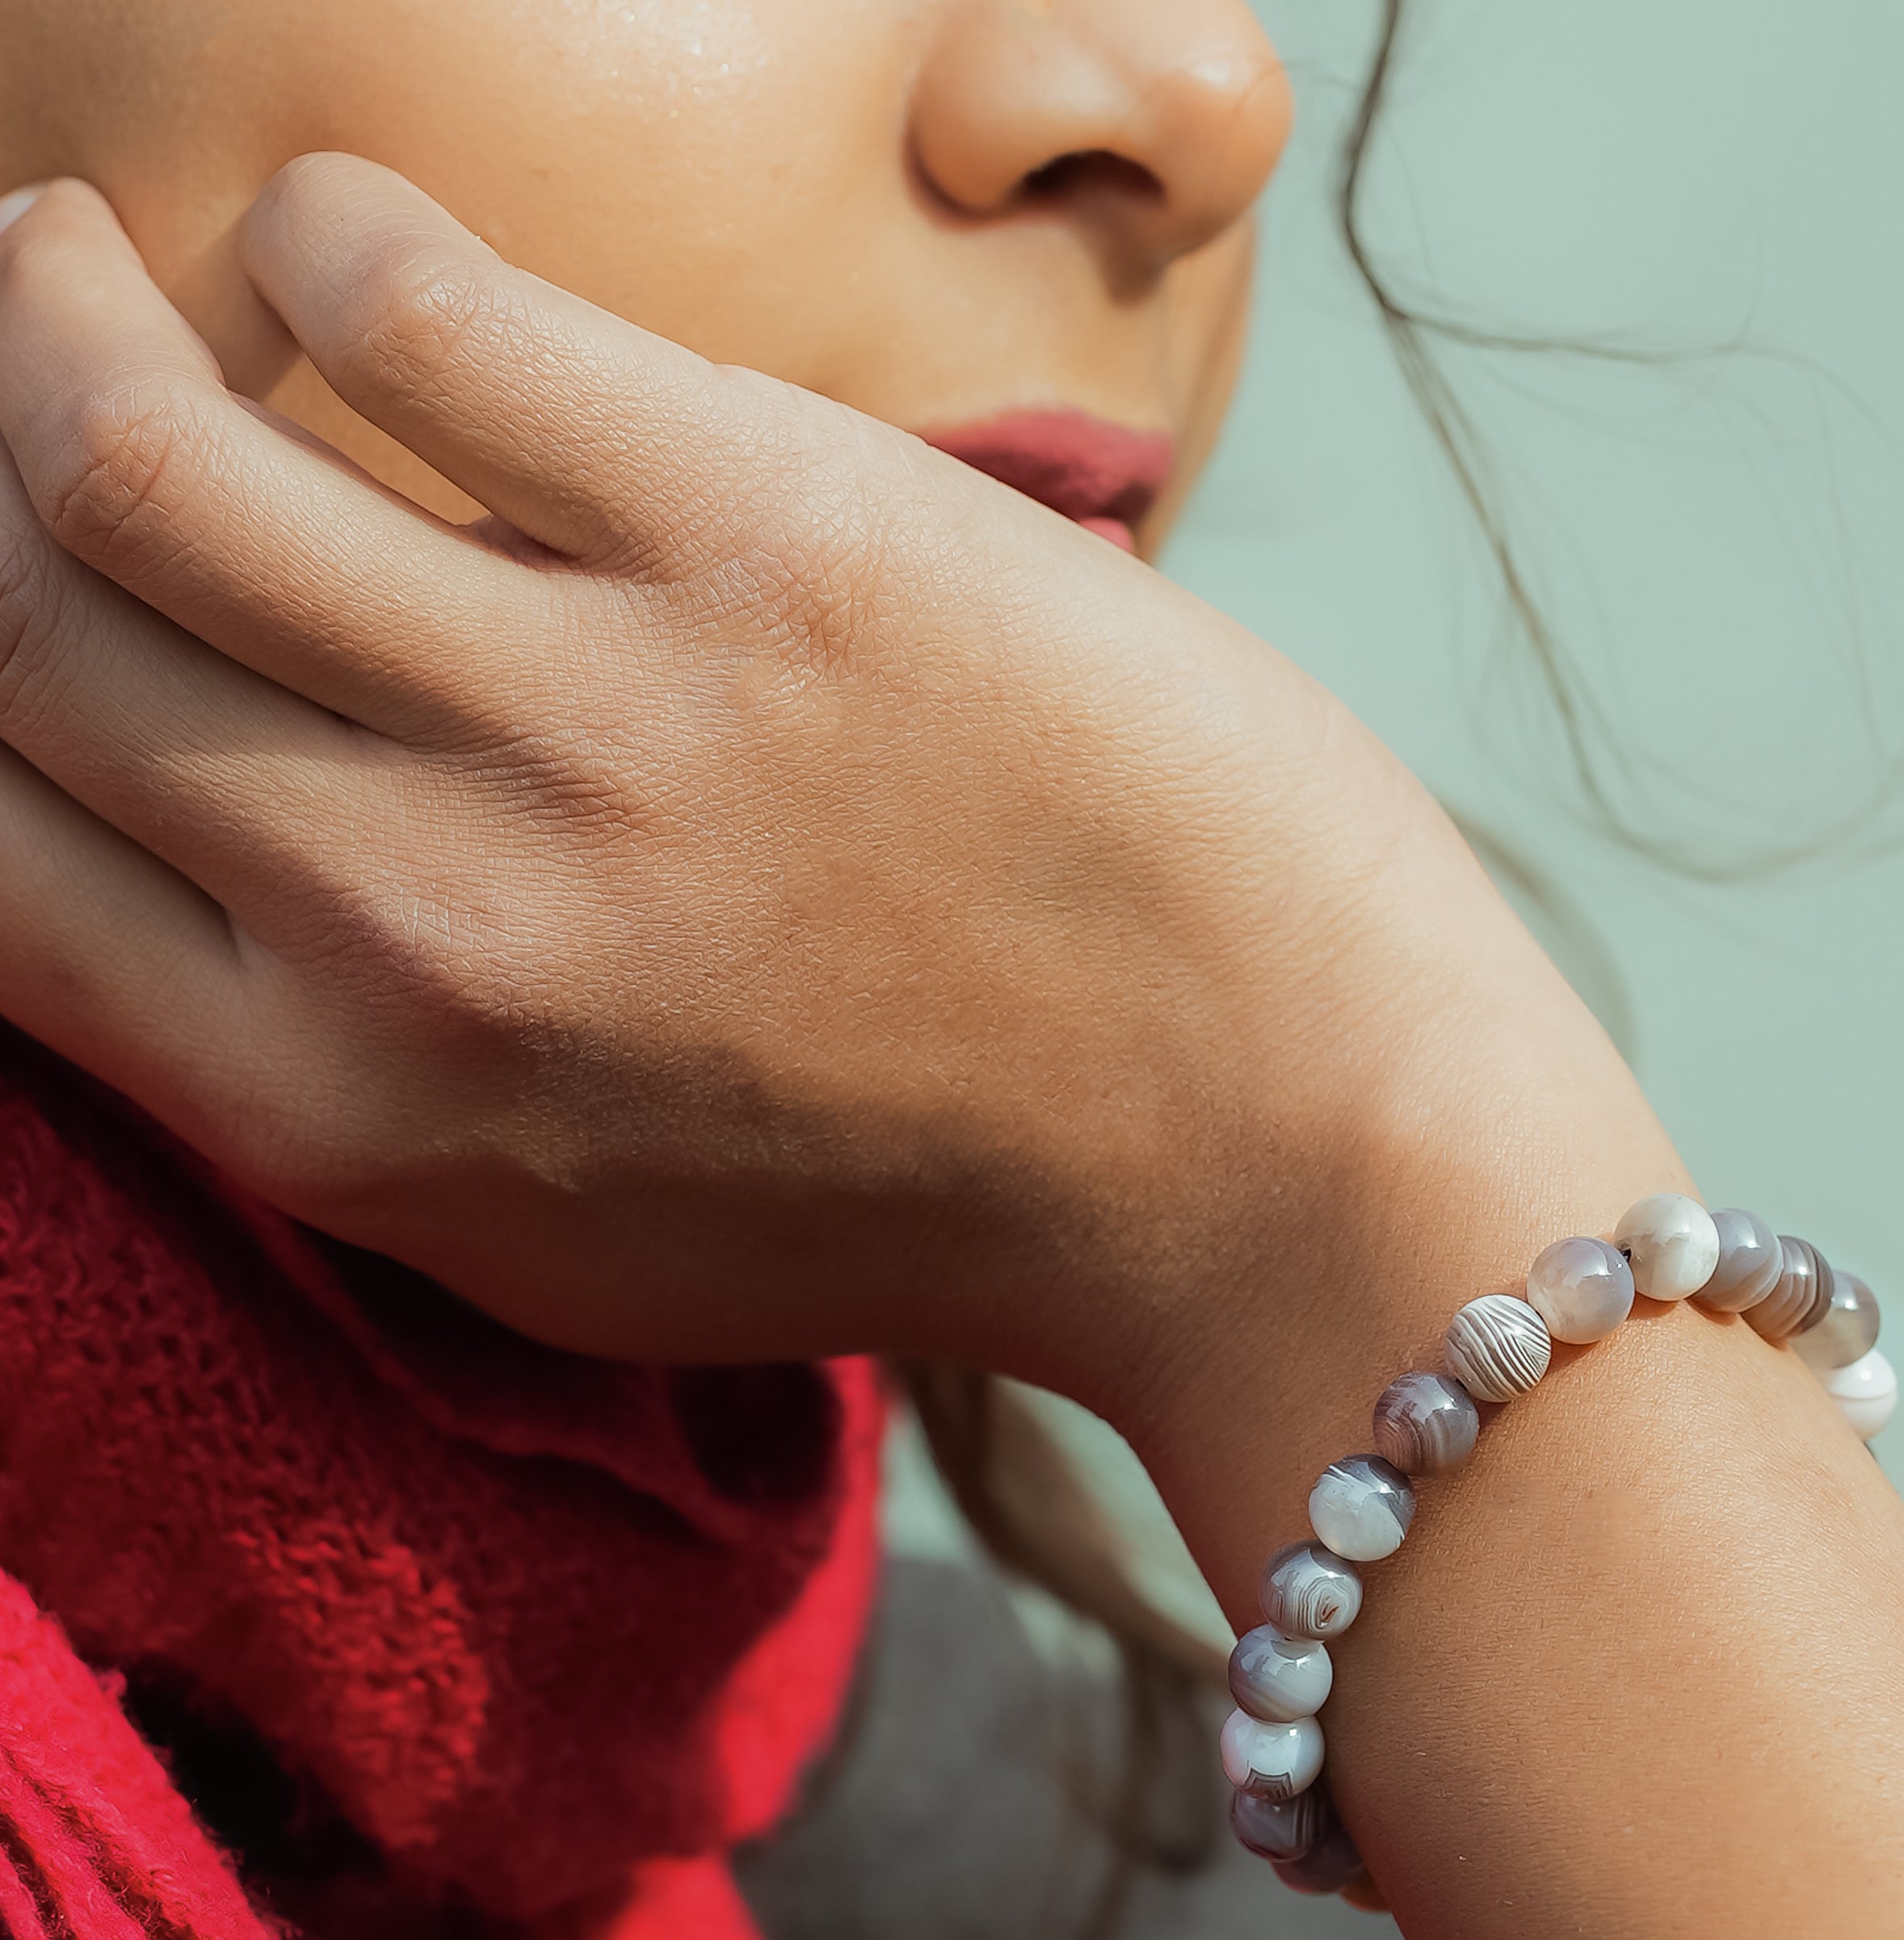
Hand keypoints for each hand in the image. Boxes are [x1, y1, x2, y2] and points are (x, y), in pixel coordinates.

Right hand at [0, 158, 1643, 1413]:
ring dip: (56, 305)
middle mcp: (413, 931)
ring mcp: (587, 725)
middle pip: (23, 627)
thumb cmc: (943, 1195)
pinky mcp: (767, 539)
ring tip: (86, 255)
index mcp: (345, 1120)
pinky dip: (333, 241)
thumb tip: (179, 862)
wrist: (1272, 1162)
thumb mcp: (579, 1229)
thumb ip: (353, 1074)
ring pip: (139, 446)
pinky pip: (412, 301)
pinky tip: (362, 257)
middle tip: (23, 353)